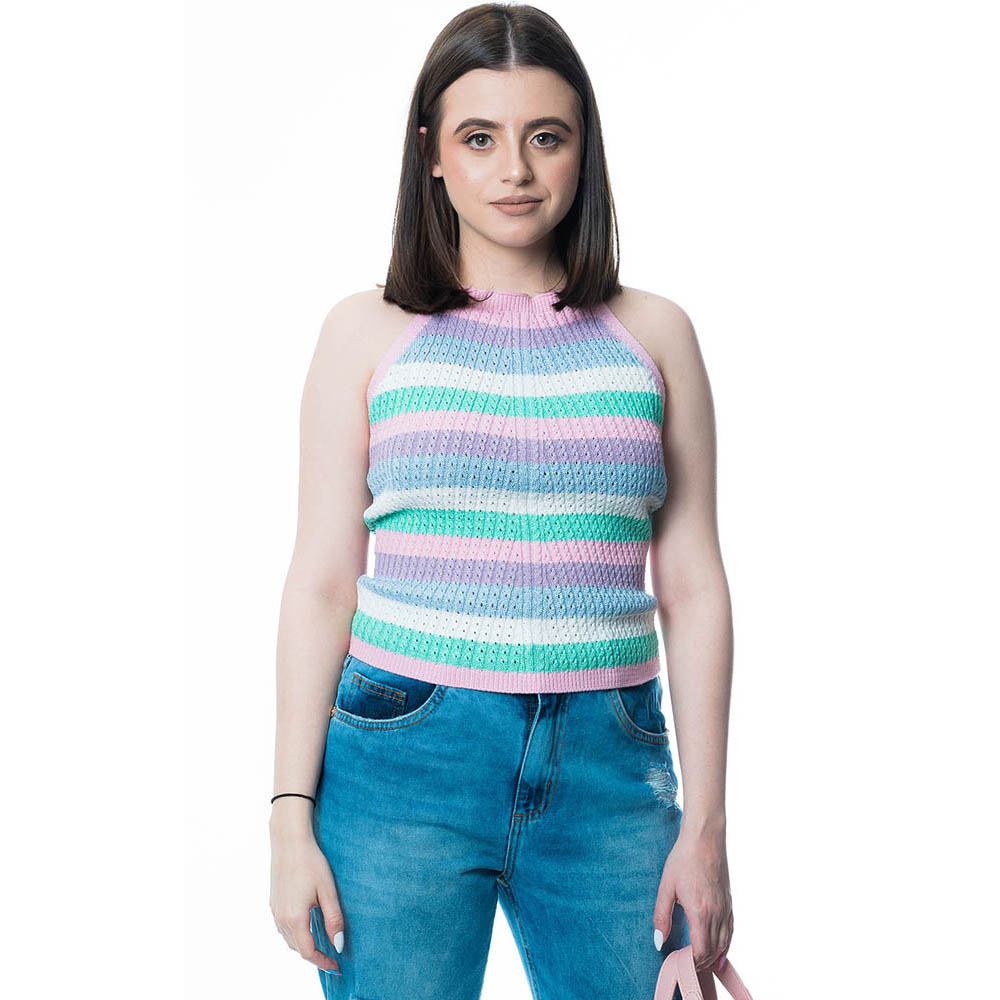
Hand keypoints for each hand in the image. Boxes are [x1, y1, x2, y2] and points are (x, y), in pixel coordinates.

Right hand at [269, 826, 343, 974]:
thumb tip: (338, 945)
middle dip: (314, 955)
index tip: (335, 967)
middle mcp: (281, 918)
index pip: (308, 952)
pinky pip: (283, 927)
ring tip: (321, 945)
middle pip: (297, 948)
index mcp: (295, 918)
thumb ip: (333, 919)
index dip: (322, 962)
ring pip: (289, 939)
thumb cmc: (311, 862)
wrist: (289, 842)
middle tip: (331, 958)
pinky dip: (295, 934)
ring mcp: (275, 911)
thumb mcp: (327, 891)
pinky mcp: (274, 902)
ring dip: (304, 945)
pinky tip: (306, 926)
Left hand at [653, 823, 733, 972]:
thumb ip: (661, 916)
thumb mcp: (666, 887)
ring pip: (724, 943)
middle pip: (714, 951)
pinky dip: (725, 944)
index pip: (701, 951)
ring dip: (714, 956)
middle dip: (701, 962)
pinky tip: (719, 950)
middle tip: (687, 965)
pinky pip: (730, 931)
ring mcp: (725, 908)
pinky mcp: (729, 902)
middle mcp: (717, 913)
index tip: (680, 962)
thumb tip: (658, 940)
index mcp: (700, 912)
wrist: (705, 839)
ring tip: (701, 963)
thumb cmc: (683, 859)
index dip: (692, 962)